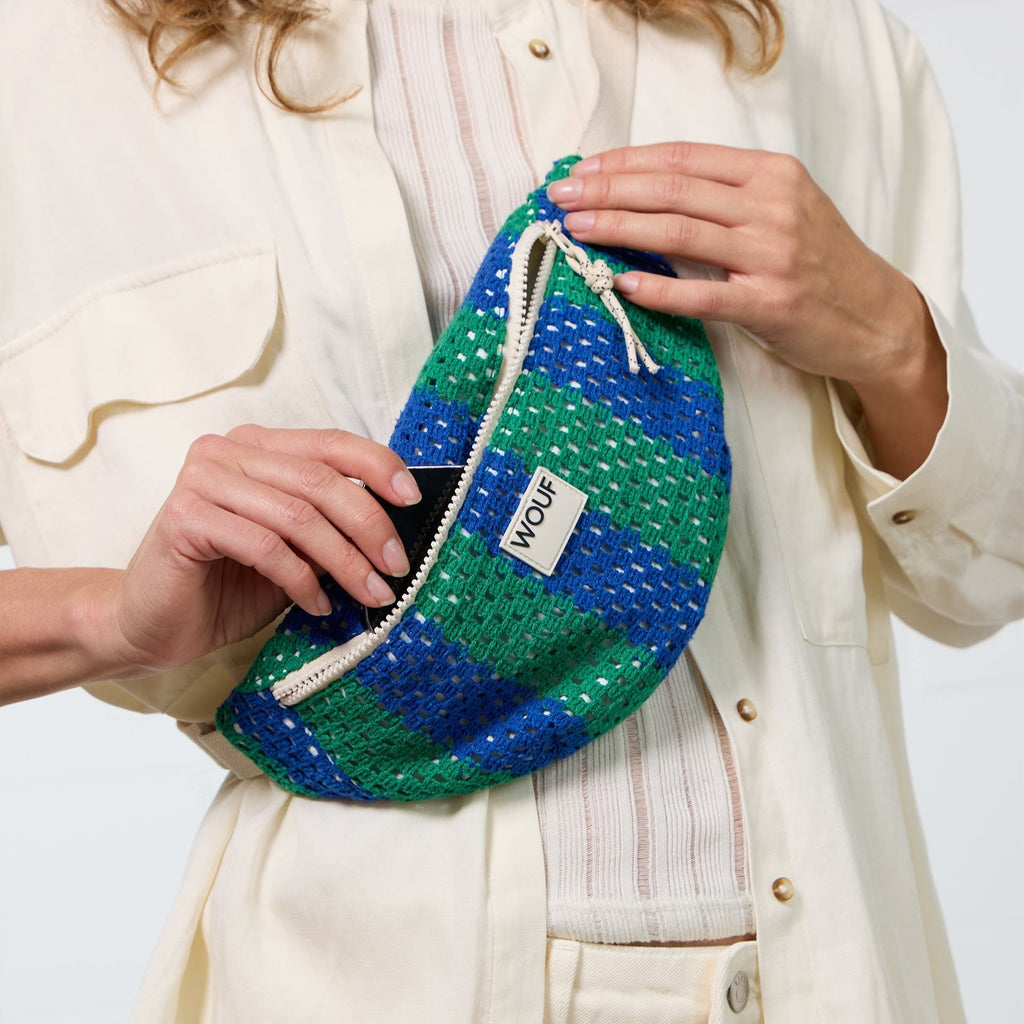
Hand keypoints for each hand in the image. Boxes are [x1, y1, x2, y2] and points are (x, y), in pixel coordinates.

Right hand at [95, 426, 420, 674]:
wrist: (153, 623)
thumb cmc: (230, 584)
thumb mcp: (297, 550)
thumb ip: (333, 527)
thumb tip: (399, 530)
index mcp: (259, 446)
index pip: (331, 442)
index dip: (378, 466)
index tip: (414, 500)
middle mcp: (228, 450)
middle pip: (319, 480)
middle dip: (369, 526)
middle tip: (397, 567)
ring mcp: (202, 479)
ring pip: (296, 514)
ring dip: (343, 560)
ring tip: (370, 594)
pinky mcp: (184, 517)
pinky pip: (263, 546)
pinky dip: (300, 579)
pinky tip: (318, 606)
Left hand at [547, 142, 933, 391]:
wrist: (877, 316)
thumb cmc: (819, 263)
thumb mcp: (781, 209)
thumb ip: (725, 196)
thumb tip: (645, 194)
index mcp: (770, 174)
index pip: (682, 159)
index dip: (625, 162)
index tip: (582, 171)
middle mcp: (772, 205)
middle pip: (672, 190)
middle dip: (608, 190)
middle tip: (562, 197)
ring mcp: (772, 254)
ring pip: (680, 233)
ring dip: (621, 229)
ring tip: (578, 231)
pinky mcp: (770, 303)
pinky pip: (702, 295)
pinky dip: (659, 290)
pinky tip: (622, 286)